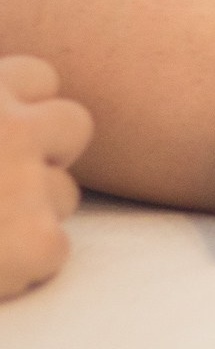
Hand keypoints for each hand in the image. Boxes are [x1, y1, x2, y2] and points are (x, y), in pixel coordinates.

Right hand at [0, 55, 92, 300]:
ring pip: (65, 192)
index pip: (37, 77)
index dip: (23, 107)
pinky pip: (54, 252)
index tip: (1, 133)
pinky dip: (19, 271)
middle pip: (73, 126)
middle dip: (45, 156)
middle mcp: (4, 124)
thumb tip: (19, 112)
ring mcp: (21, 178)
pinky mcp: (32, 238)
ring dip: (29, 216)